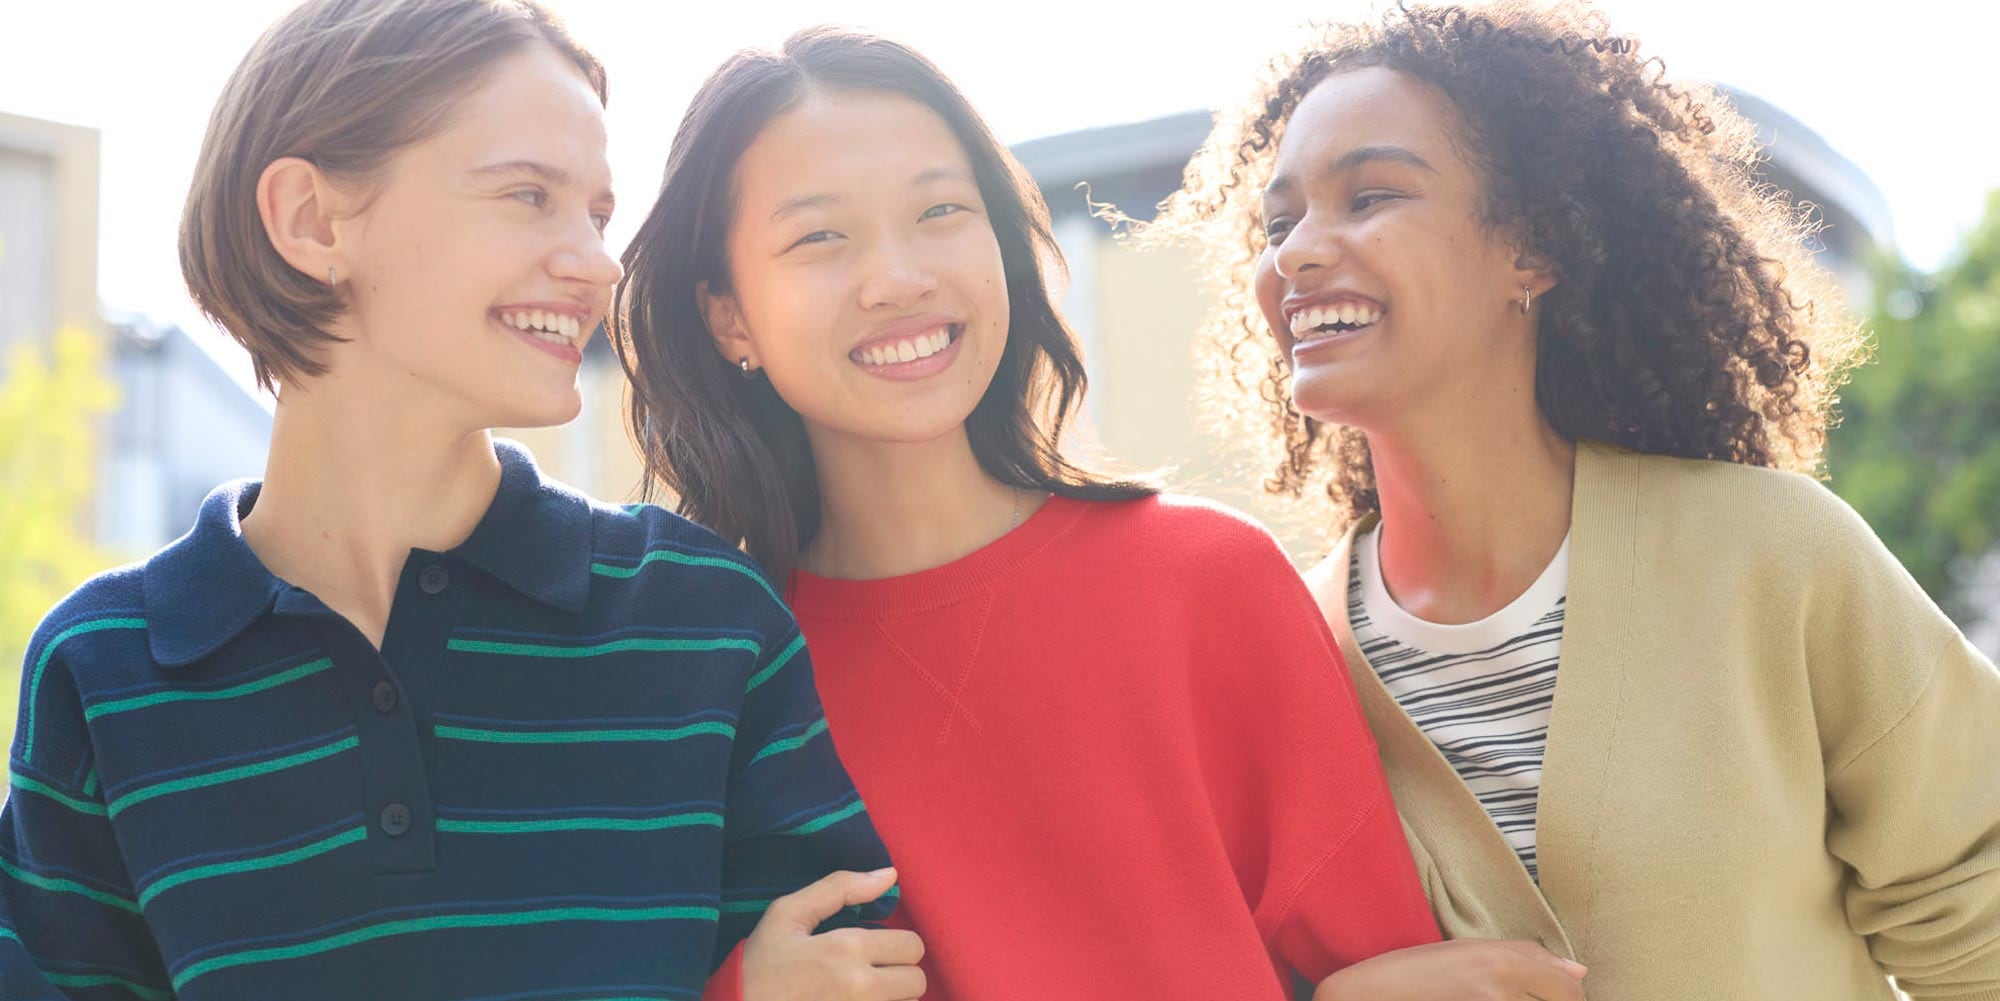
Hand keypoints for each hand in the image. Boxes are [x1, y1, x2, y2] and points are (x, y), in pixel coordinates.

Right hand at [741, 868, 926, 1000]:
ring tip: (862, 992)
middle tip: (871, 971)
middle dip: (899, 972)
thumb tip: (889, 875)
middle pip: (917, 980)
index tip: (874, 946)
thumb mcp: (788, 914)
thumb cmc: (760, 964)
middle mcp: (858, 988)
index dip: (896, 943)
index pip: (912, 945)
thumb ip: (840, 888)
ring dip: (892, 998)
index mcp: (845, 949)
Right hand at [1312, 939, 1586, 1000]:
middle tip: (1514, 995)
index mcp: (1500, 962)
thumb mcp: (1469, 949)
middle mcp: (1501, 991)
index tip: (1552, 993)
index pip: (1569, 990)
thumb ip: (1528, 957)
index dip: (1566, 993)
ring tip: (1487, 997)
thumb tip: (1578, 972)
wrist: (1372, 997)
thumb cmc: (1415, 970)